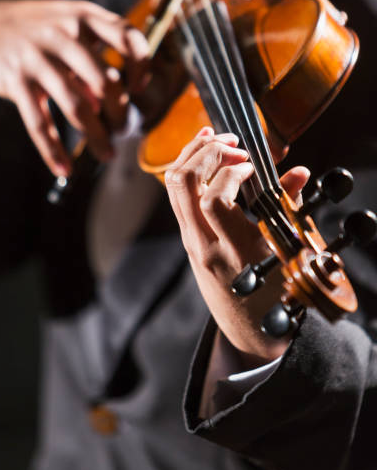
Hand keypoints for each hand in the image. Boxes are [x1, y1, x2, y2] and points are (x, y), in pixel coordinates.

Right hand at [0, 0, 148, 174]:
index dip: (142, 64)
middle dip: (120, 114)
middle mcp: (62, 34)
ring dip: (97, 137)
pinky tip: (64, 168)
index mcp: (83, 16)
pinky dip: (53, 150)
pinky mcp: (15, 81)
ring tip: (107, 154)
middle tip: (123, 130)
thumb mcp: (67, 25)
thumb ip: (96, 54)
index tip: (140, 88)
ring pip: (77, 107)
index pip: (127, 36)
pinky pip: (39, 123)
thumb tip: (122, 93)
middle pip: (106, 82)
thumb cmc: (36, 31)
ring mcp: (37, 58)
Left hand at [165, 127, 309, 362]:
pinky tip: (204, 156)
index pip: (212, 200)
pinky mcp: (188, 239)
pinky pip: (177, 196)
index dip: (230, 172)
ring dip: (191, 154)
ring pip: (173, 187)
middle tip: (234, 143)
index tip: (253, 165)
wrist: (250, 332)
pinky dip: (188, 169)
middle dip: (205, 151)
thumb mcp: (287, 254)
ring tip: (215, 137)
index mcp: (230, 251)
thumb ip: (287, 208)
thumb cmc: (273, 297)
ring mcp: (190, 241)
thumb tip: (297, 172)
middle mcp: (201, 244)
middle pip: (182, 184)